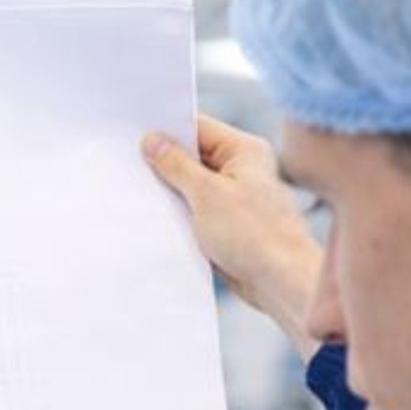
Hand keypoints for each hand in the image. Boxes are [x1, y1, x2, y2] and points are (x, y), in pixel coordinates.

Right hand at [143, 115, 325, 358]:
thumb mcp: (206, 194)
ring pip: (191, 186)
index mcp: (244, 150)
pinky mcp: (227, 223)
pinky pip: (195, 211)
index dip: (166, 130)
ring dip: (170, 192)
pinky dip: (178, 214)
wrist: (280, 281)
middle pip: (192, 156)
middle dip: (163, 164)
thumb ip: (176, 165)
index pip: (198, 128)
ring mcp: (234, 197)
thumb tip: (152, 140)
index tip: (134, 135)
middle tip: (130, 166)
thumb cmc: (254, 235)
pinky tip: (157, 219)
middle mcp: (241, 169)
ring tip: (141, 194)